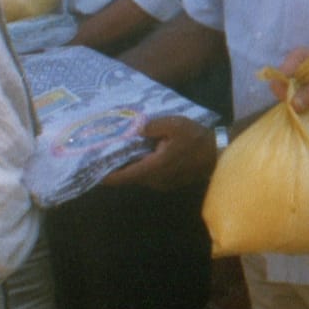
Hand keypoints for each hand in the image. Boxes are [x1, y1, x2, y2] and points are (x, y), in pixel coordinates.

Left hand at [101, 116, 216, 190]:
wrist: (218, 154)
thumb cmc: (196, 139)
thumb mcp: (174, 124)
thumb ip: (152, 126)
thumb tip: (136, 129)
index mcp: (153, 168)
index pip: (123, 177)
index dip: (106, 176)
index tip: (91, 172)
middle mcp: (154, 180)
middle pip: (129, 177)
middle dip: (116, 169)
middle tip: (102, 156)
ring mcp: (163, 183)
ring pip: (139, 177)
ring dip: (130, 167)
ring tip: (119, 153)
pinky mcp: (170, 182)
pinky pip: (149, 176)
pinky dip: (141, 167)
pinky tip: (140, 154)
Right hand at [273, 48, 308, 112]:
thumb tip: (293, 105)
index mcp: (295, 57)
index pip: (278, 76)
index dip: (283, 91)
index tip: (294, 103)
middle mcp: (290, 66)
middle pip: (278, 86)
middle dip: (288, 99)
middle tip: (303, 107)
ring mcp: (293, 77)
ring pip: (283, 94)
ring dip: (293, 103)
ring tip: (308, 106)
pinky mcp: (298, 87)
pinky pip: (291, 98)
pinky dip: (297, 104)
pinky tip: (308, 107)